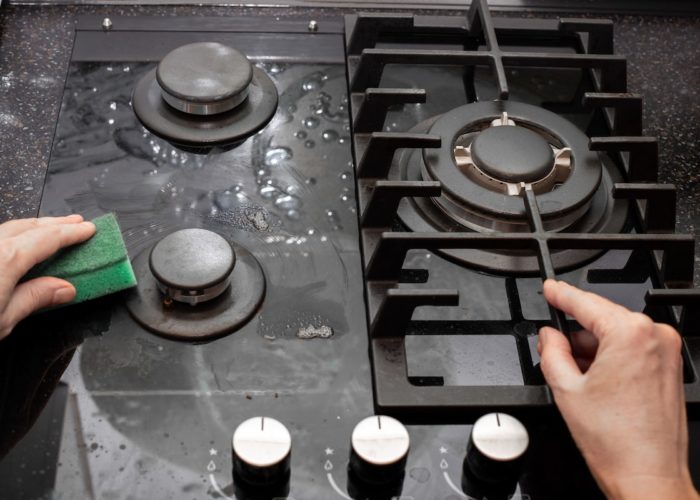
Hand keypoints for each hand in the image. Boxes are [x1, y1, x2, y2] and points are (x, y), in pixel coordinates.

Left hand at [0, 215, 94, 340]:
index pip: (48, 238)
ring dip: (33, 226)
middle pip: (29, 226)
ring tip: (50, 229)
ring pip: (10, 227)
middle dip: (55, 223)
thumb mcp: (3, 320)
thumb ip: (34, 298)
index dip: (72, 232)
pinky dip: (14, 234)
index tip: (89, 229)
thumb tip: (64, 289)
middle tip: (75, 223)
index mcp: (6, 259)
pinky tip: (17, 243)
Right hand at [538, 279, 697, 499]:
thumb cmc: (617, 442)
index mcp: (630, 334)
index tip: (550, 288)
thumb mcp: (565, 388)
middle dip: (574, 331)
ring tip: (572, 374)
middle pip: (602, 319)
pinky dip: (609, 357)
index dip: (561, 294)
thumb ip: (551, 351)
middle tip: (550, 345)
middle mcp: (654, 338)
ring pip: (616, 335)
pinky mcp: (669, 368)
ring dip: (591, 347)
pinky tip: (592, 378)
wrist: (647, 477)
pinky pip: (632, 349)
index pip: (586, 302)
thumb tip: (549, 336)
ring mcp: (666, 353)